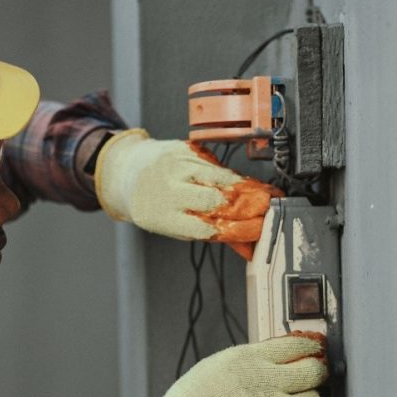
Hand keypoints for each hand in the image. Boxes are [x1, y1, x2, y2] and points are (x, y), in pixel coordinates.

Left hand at [94, 129, 282, 258]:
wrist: (128, 171)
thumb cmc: (155, 205)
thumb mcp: (176, 226)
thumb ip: (212, 234)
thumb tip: (247, 247)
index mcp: (165, 217)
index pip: (209, 227)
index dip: (239, 229)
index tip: (260, 230)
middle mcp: (169, 190)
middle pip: (218, 200)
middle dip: (248, 206)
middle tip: (268, 209)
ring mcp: (177, 166)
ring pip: (221, 178)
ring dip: (247, 189)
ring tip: (264, 196)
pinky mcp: (185, 149)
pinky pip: (217, 163)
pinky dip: (232, 175)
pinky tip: (244, 182)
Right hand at [125, 334, 326, 396]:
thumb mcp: (217, 365)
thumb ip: (249, 360)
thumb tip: (277, 358)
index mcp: (249, 358)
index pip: (297, 344)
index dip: (310, 348)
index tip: (313, 351)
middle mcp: (266, 380)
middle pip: (313, 372)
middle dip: (315, 374)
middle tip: (311, 379)